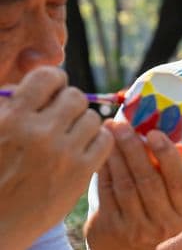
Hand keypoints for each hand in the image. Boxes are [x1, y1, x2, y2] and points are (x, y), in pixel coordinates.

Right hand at [0, 67, 111, 241]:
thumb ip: (7, 105)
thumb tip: (29, 87)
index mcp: (12, 117)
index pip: (49, 77)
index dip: (52, 83)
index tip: (50, 95)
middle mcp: (39, 131)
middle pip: (75, 97)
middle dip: (68, 105)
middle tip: (59, 120)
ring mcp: (63, 152)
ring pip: (93, 118)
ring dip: (83, 125)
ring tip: (68, 137)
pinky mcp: (81, 172)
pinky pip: (105, 141)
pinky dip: (97, 142)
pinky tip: (82, 149)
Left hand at [85, 122, 181, 249]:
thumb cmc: (152, 210)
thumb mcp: (170, 196)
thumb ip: (174, 165)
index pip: (180, 181)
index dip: (167, 156)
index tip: (154, 132)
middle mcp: (166, 224)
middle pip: (149, 181)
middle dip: (134, 149)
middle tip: (123, 125)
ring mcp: (138, 229)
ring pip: (126, 185)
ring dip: (116, 155)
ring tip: (109, 132)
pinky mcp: (112, 228)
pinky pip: (107, 191)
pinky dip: (103, 168)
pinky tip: (100, 150)